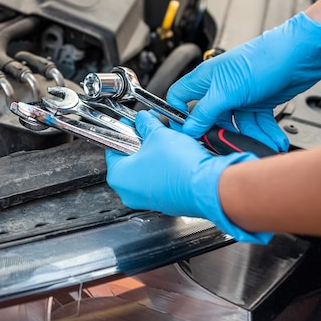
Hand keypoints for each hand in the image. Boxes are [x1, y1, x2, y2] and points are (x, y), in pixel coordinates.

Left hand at [106, 111, 271, 242]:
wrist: (206, 186)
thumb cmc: (179, 166)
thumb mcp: (158, 134)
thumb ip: (146, 124)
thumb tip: (143, 119)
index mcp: (118, 176)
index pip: (113, 147)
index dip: (124, 130)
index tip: (132, 122)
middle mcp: (128, 192)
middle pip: (129, 159)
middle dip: (141, 140)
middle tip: (150, 128)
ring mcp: (146, 199)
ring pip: (145, 169)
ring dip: (153, 152)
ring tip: (164, 139)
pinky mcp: (164, 202)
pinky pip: (158, 180)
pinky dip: (163, 166)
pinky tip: (173, 155)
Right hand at [167, 12, 320, 150]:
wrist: (301, 54)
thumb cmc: (262, 60)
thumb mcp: (226, 91)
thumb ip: (205, 112)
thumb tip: (189, 129)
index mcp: (205, 79)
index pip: (179, 96)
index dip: (178, 114)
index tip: (186, 132)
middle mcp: (219, 87)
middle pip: (209, 116)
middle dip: (219, 132)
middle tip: (224, 144)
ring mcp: (239, 95)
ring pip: (235, 123)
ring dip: (248, 136)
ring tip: (259, 144)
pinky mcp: (258, 102)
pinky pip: (255, 123)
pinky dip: (263, 133)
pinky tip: (271, 140)